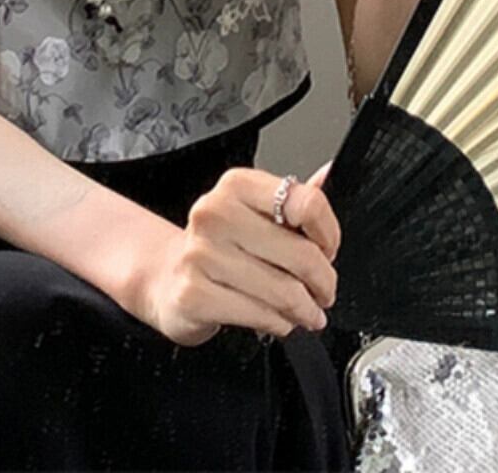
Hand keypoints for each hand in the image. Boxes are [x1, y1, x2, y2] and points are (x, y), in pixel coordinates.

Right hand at [136, 160, 339, 347]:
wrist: (168, 276)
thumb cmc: (221, 245)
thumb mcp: (256, 212)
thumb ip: (295, 198)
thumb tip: (330, 173)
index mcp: (237, 185)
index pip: (306, 202)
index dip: (328, 233)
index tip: (329, 250)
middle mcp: (215, 213)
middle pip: (301, 253)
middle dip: (323, 282)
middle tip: (324, 292)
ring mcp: (201, 254)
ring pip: (283, 291)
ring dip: (305, 310)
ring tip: (306, 312)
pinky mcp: (193, 294)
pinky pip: (259, 315)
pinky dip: (279, 324)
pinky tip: (278, 320)